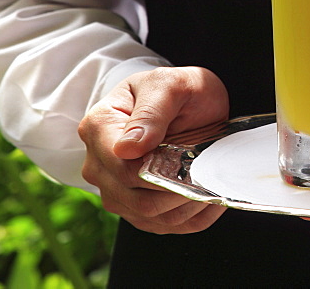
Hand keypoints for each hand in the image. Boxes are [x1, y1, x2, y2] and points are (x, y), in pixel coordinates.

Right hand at [79, 66, 228, 233]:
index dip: (159, 174)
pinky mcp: (135, 205)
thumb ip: (151, 112)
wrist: (190, 98)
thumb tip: (128, 149)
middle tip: (207, 172)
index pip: (123, 169)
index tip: (190, 162)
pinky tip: (207, 197)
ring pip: (149, 217)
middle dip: (177, 191)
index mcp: (99, 128)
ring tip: (210, 182)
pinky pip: (162, 225)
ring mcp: (114, 188)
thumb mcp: (169, 85)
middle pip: (135, 199)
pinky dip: (191, 218)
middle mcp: (99, 163)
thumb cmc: (178, 88)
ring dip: (186, 205)